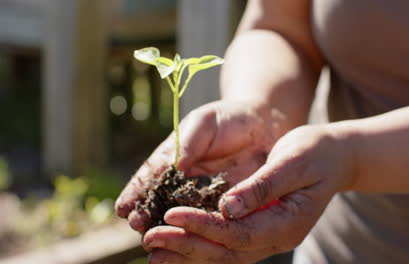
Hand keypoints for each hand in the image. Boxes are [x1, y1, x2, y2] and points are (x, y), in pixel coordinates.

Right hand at [114, 100, 281, 232]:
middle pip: (160, 203)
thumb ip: (186, 144)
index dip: (135, 194)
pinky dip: (201, 231)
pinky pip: (212, 219)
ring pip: (183, 216)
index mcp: (171, 161)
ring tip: (156, 239)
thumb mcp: (203, 123)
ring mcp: (204, 195)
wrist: (262, 124)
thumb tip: (173, 166)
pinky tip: (193, 240)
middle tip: (137, 225)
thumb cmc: (228, 119)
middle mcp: (183, 182)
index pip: (148, 179)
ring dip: (170, 228)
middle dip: (147, 215)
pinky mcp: (227, 204)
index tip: (123, 207)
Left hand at [143, 125, 355, 262]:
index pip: (238, 233)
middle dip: (187, 246)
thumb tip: (227, 207)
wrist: (334, 156)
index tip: (170, 214)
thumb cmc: (315, 152)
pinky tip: (177, 243)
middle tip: (151, 240)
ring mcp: (268, 236)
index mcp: (287, 222)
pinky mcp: (259, 228)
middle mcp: (276, 237)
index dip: (202, 226)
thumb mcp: (292, 161)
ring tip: (155, 251)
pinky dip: (200, 245)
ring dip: (189, 252)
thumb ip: (263, 186)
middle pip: (226, 252)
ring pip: (224, 255)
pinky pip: (226, 244)